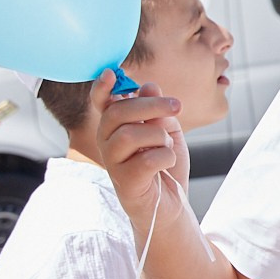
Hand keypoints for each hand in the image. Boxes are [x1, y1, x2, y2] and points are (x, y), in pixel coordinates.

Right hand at [88, 73, 187, 220]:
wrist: (172, 205)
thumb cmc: (164, 167)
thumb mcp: (167, 131)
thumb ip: (158, 110)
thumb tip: (148, 86)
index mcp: (116, 127)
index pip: (102, 104)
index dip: (102, 88)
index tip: (111, 73)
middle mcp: (108, 143)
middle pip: (119, 112)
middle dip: (151, 105)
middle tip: (177, 106)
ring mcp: (113, 164)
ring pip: (131, 134)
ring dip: (159, 137)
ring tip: (166, 148)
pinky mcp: (125, 182)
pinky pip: (146, 159)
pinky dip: (165, 157)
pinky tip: (165, 165)